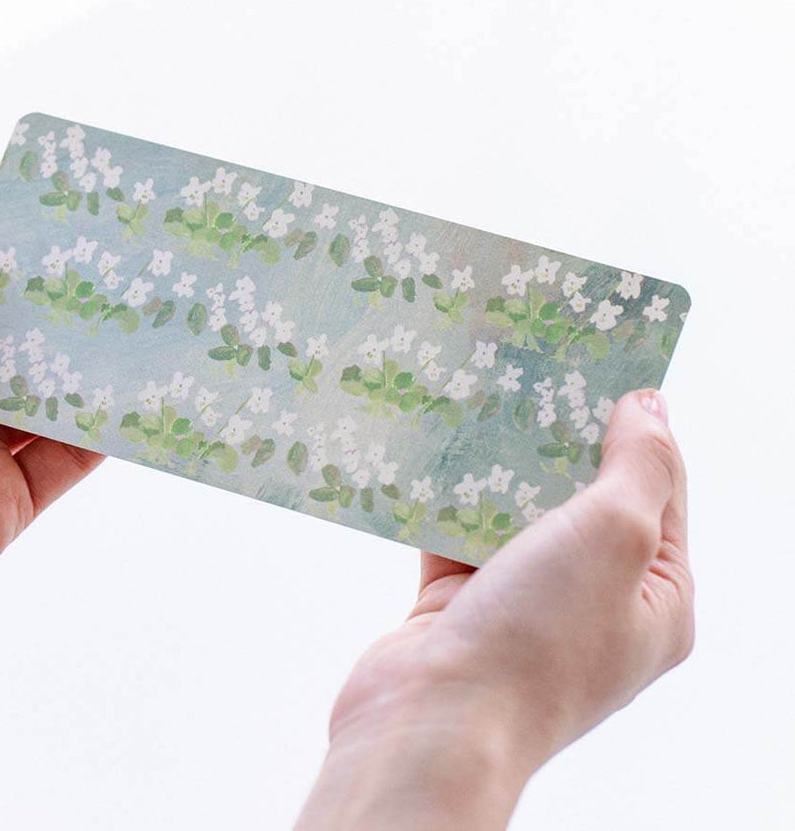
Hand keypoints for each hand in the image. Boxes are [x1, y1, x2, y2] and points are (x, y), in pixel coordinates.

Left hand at [0, 236, 102, 699]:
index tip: (47, 257)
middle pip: (6, 363)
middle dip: (49, 331)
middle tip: (103, 293)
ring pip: (40, 412)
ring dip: (81, 382)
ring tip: (128, 341)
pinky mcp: (2, 510)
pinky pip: (58, 468)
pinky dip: (94, 440)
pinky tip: (126, 408)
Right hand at [297, 390, 692, 829]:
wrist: (431, 721)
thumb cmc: (540, 637)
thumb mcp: (615, 537)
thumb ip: (638, 467)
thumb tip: (650, 406)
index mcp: (654, 598)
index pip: (660, 494)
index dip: (636, 430)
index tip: (601, 370)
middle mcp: (593, 601)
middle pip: (582, 497)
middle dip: (559, 440)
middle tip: (535, 372)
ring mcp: (523, 602)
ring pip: (516, 511)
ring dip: (499, 464)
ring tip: (482, 396)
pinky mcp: (459, 600)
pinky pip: (457, 531)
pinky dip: (447, 494)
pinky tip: (434, 445)